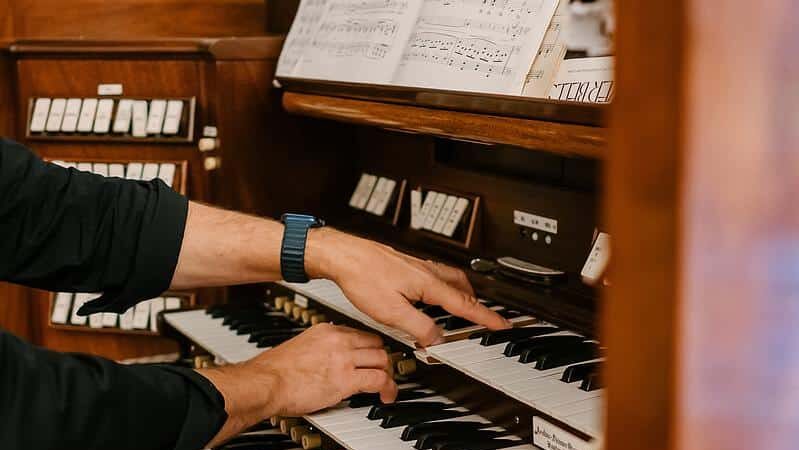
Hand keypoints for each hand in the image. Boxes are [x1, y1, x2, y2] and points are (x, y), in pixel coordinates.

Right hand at [251, 323, 396, 415]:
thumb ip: (318, 348)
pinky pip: (379, 380)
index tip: (373, 357)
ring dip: (388, 374)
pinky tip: (386, 395)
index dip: (371, 348)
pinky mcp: (346, 379)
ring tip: (388, 386)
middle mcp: (338, 340)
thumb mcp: (300, 347)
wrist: (265, 383)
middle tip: (384, 372)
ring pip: (382, 360)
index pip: (361, 334)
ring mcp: (343, 358)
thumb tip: (326, 360)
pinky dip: (388, 388)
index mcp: (326, 330)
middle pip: (377, 344)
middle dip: (384, 360)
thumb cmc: (274, 371)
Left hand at [307, 228, 510, 346]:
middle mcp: (427, 272)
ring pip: (450, 278)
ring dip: (462, 293)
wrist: (344, 255)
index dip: (486, 317)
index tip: (502, 324)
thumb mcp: (391, 313)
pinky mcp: (405, 264)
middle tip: (485, 317)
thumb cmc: (362, 278)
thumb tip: (437, 340)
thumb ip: (418, 327)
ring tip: (463, 306)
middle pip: (463, 288)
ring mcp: (417, 266)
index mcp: (429, 284)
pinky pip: (435, 275)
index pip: (465, 305)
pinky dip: (444, 285)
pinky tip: (432, 291)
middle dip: (477, 304)